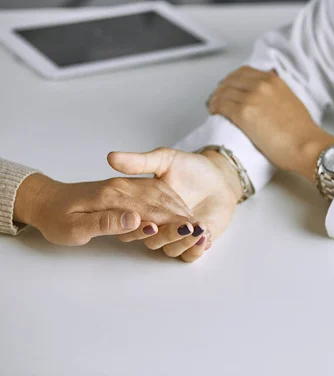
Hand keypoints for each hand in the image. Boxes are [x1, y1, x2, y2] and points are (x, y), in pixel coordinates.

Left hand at [13, 173, 191, 245]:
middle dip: (183, 217)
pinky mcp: (128, 188)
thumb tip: (135, 220)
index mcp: (112, 196)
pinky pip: (156, 192)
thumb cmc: (57, 218)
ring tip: (197, 225)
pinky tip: (182, 212)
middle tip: (202, 232)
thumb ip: (106, 223)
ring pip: (162, 195)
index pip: (150, 210)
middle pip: (160, 202)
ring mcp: (127, 186)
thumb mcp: (74, 227)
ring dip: (181, 209)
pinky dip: (173, 202)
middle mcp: (123, 187)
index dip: (172, 223)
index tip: (191, 232)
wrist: (46, 199)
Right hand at [108, 148, 241, 261]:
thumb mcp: (165, 159)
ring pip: (171, 249)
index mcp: (146, 207)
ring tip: (197, 228)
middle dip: (166, 234)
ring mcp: (177, 235)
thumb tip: (111, 157)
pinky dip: (196, 250)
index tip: (149, 219)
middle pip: (152, 240)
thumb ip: (140, 162)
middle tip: (182, 225)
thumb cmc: (192, 168)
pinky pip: (190, 255)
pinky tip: (205, 236)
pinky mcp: (194, 242)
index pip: (133, 222)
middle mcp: (159, 224)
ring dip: (183, 242)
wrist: (219, 176)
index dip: (138, 223)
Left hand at [207, 66, 333, 180]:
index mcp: (274, 80)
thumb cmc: (302, 133)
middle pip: (230, 80)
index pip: (244, 72)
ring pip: (223, 91)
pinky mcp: (244, 113)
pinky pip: (220, 104)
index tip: (228, 88)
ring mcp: (251, 97)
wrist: (307, 146)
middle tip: (217, 98)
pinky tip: (214, 113)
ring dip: (215, 98)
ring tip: (213, 107)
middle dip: (221, 88)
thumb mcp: (291, 102)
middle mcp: (262, 84)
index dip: (232, 80)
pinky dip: (214, 107)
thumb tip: (265, 102)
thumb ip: (276, 96)